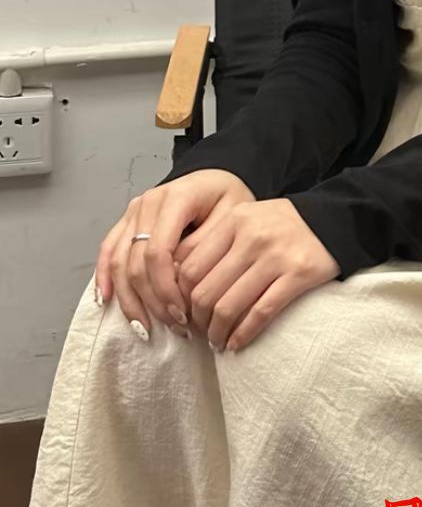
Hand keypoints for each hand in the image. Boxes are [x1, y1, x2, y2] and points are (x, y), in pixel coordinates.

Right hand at [96, 169, 256, 339]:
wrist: (217, 180)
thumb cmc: (228, 198)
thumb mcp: (232, 218)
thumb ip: (204, 248)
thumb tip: (179, 282)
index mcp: (176, 197)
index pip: (158, 251)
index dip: (166, 288)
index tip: (182, 314)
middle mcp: (148, 202)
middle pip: (136, 261)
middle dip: (151, 300)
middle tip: (174, 326)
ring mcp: (133, 211)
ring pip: (119, 261)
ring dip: (129, 299)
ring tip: (146, 327)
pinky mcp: (126, 221)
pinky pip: (108, 251)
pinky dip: (105, 277)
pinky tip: (106, 301)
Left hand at [174, 197, 339, 351]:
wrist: (336, 219)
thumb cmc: (283, 225)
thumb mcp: (247, 220)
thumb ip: (216, 243)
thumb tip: (178, 284)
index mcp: (234, 220)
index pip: (189, 268)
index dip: (180, 298)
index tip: (184, 313)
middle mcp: (252, 236)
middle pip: (205, 292)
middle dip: (197, 322)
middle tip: (200, 333)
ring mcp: (276, 256)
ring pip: (229, 307)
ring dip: (217, 333)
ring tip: (217, 341)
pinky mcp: (298, 274)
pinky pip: (261, 313)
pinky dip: (244, 334)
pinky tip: (238, 342)